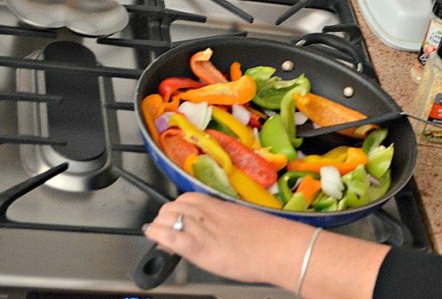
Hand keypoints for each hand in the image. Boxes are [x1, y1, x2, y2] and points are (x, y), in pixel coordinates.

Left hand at [143, 192, 308, 287]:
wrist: (282, 249)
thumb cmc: (273, 238)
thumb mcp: (249, 223)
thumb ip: (230, 222)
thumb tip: (223, 230)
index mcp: (223, 206)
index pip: (189, 198)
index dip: (176, 207)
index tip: (174, 217)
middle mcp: (210, 214)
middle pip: (175, 206)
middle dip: (165, 216)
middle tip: (163, 228)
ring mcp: (204, 230)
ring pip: (170, 218)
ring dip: (159, 225)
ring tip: (158, 235)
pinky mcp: (200, 248)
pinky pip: (172, 237)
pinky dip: (159, 235)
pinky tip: (154, 237)